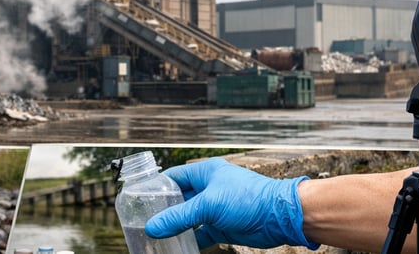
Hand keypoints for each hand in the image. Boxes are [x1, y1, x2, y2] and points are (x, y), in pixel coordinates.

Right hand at [144, 157, 318, 249]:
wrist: (280, 217)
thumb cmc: (249, 199)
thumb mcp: (208, 206)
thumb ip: (179, 217)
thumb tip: (153, 227)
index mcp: (205, 172)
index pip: (172, 177)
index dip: (155, 188)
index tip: (139, 200)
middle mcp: (209, 188)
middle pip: (178, 200)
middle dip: (163, 212)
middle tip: (144, 223)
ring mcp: (215, 208)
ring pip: (188, 219)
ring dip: (175, 228)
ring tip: (156, 237)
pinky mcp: (222, 226)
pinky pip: (200, 234)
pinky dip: (189, 241)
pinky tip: (177, 248)